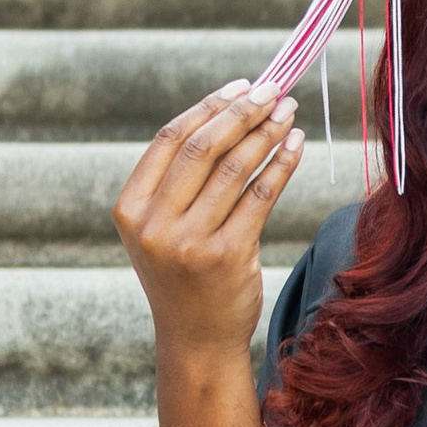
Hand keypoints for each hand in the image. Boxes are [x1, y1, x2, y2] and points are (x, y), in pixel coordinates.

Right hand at [113, 80, 303, 368]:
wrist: (196, 341)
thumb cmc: (184, 276)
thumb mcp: (161, 229)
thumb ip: (177, 181)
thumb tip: (229, 112)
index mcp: (130, 210)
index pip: (169, 140)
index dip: (208, 107)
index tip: (241, 86)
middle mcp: (154, 225)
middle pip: (203, 148)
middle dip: (243, 112)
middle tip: (275, 89)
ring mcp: (189, 242)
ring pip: (235, 168)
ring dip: (267, 133)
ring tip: (290, 112)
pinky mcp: (227, 256)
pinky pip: (260, 196)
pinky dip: (282, 165)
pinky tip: (296, 145)